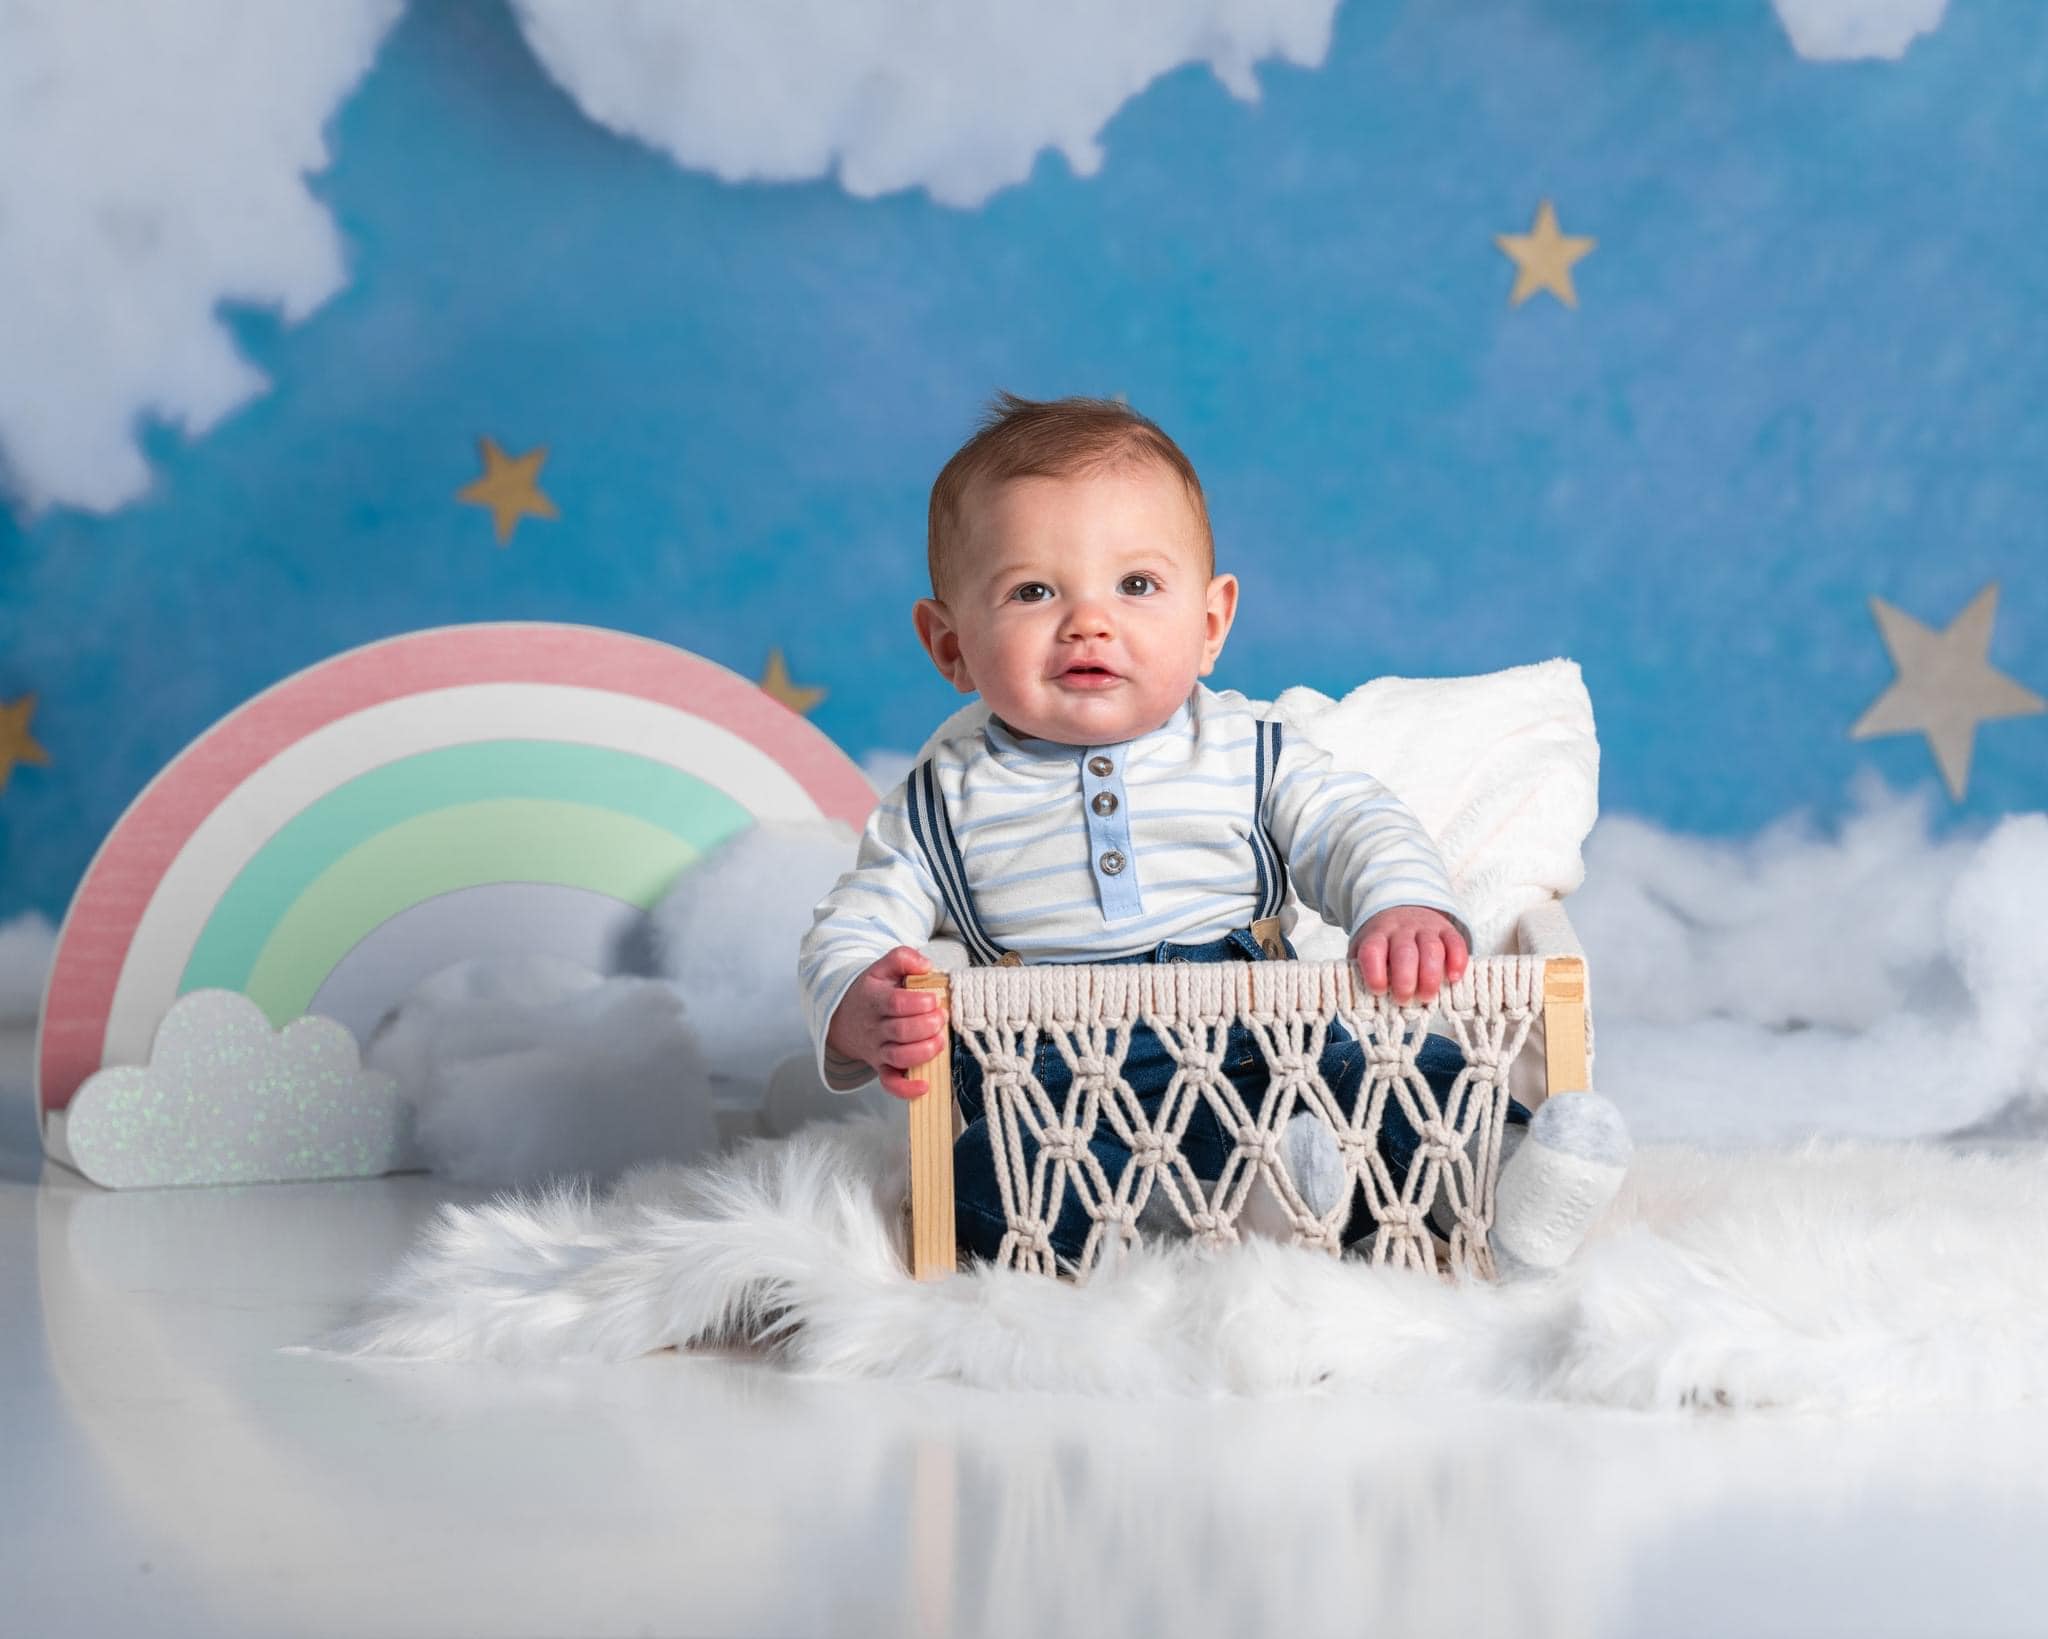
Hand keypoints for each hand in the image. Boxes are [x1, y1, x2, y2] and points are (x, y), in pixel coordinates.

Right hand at [825, 946, 946, 1099]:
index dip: (918, 1003)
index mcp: (875, 1000)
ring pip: (898, 1057)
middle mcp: (875, 1027)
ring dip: (924, 1051)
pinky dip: (906, 1089)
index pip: (895, 1003)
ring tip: (940, 1040)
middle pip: (901, 1031)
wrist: (842, 1017)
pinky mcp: (881, 1067)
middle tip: (941, 1017)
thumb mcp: (882, 968)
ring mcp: (877, 1050)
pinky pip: (890, 1083)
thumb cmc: (871, 992)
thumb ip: (903, 958)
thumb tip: (925, 966)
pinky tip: (925, 1085)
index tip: (933, 999)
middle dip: (927, 1026)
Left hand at [1350, 907, 1467, 1005]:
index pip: (1372, 951)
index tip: (1379, 991)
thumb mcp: (1362, 952)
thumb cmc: (1382, 943)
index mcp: (1376, 936)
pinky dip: (1457, 962)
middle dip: (1405, 980)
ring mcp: (1425, 928)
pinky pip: (1456, 943)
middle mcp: (1401, 930)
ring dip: (1430, 977)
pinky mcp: (1447, 930)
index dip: (1375, 973)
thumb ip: (1361, 974)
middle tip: (1404, 999)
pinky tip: (1453, 978)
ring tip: (1425, 997)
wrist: (1402, 909)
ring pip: (1432, 949)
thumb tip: (1363, 1006)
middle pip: (1404, 952)